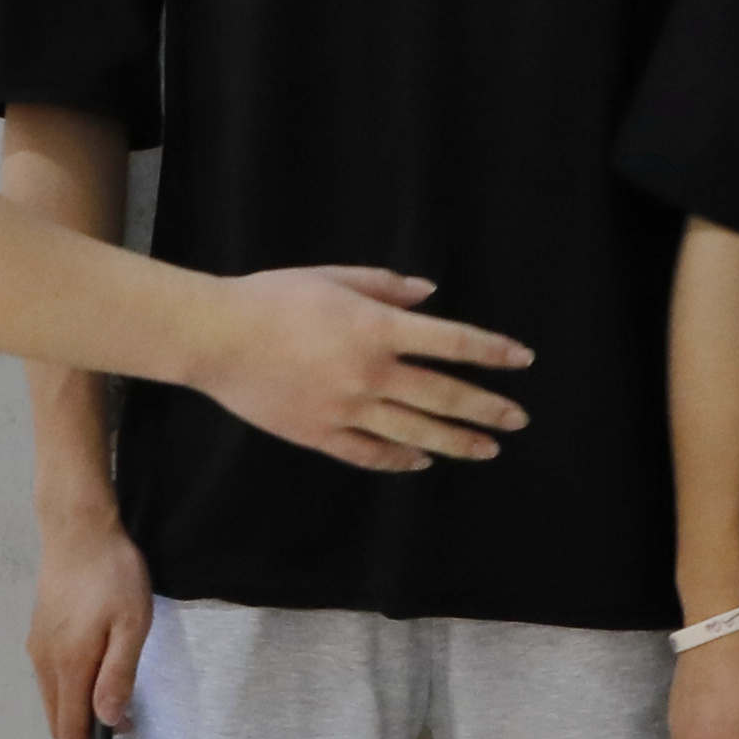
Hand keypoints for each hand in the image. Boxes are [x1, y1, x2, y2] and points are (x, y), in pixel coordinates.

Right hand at [28, 518, 150, 738]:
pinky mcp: (40, 635)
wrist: (77, 528)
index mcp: (71, 666)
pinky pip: (51, 683)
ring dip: (70, 729)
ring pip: (53, 704)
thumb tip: (110, 721)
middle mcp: (47, 664)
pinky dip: (65, 704)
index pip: (73, 732)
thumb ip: (119, 675)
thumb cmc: (112, 573)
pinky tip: (83, 700)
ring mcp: (39, 649)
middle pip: (59, 724)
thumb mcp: (132, 624)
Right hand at [200, 265, 530, 472]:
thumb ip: (385, 286)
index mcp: (377, 329)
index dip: (491, 351)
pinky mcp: (320, 434)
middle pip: (444, 395)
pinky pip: (370, 453)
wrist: (216, 338)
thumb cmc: (272, 297)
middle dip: (487, 407)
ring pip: (415, 432)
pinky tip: (421, 460)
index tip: (522, 359)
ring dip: (456, 441)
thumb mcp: (333, 277)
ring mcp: (347, 409)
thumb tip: (429, 294)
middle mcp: (370, 373)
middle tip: (518, 418)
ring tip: (488, 449)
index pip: (452, 342)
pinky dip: (400, 458)